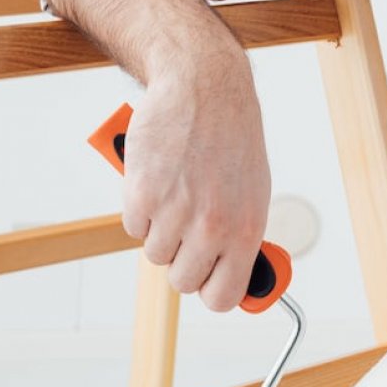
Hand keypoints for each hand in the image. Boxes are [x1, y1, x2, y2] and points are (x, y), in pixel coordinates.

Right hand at [119, 53, 270, 312]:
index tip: (206, 278)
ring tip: (177, 193)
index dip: (210, 289)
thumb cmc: (232, 137)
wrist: (204, 89)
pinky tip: (158, 180)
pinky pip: (133, 227)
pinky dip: (140, 209)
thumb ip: (241, 236)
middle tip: (187, 229)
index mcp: (245, 230)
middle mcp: (211, 226)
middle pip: (182, 281)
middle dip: (182, 259)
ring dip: (160, 230)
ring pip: (155, 253)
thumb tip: (235, 277)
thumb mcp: (253, 191)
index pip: (222, 297)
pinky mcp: (142, 195)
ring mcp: (174, 212)